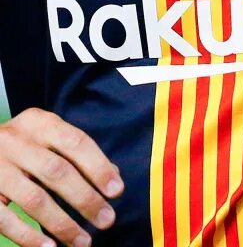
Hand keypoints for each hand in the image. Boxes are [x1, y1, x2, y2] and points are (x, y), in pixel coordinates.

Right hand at [0, 108, 123, 246]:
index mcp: (38, 122)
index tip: (116, 191)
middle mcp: (16, 141)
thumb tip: (112, 176)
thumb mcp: (45, 139)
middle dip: (85, 199)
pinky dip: (29, 236)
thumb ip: (76, 154)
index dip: (98, 167)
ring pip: (34, 198)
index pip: (75, 142)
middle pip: (57, 171)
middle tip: (107, 220)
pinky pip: (5, 219)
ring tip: (83, 241)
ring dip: (62, 224)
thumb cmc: (20, 147)